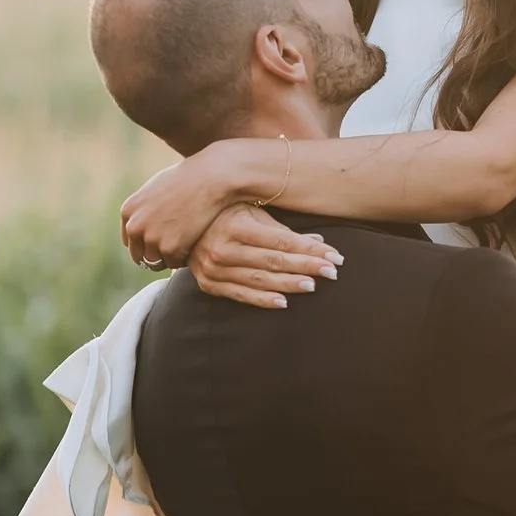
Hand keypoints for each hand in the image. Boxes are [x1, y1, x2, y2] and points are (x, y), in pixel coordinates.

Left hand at [121, 149, 251, 269]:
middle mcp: (135, 226)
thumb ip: (144, 209)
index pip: (130, 240)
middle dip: (155, 254)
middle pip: (140, 255)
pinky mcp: (169, 248)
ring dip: (169, 257)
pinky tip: (194, 243)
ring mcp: (151, 239)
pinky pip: (174, 263)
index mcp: (128, 211)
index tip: (160, 243)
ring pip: (156, 261)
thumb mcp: (155, 189)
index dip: (145, 244)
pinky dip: (183, 258)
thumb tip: (144, 226)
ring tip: (186, 244)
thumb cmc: (187, 180)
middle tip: (174, 249)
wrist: (208, 180)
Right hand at [189, 205, 342, 311]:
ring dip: (289, 284)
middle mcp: (222, 247)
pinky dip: (263, 299)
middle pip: (273, 261)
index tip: (334, 256)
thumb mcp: (250, 212)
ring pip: (259, 280)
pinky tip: (284, 302)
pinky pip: (241, 295)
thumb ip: (282, 230)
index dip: (310, 250)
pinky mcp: (209, 285)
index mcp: (235, 224)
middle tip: (332, 272)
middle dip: (306, 267)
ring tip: (313, 286)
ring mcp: (214, 268)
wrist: (181, 229)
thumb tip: (319, 243)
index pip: (281, 241)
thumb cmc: (224, 215)